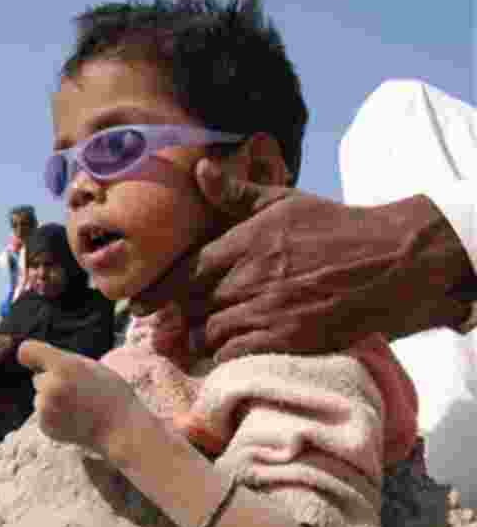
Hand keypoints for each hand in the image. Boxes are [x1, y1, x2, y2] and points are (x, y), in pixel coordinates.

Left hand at [18, 339, 144, 457]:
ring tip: (76, 407)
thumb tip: (41, 359)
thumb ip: (65, 360)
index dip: (32, 355)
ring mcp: (45, 408)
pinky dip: (54, 416)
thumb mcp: (92, 366)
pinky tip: (73, 419)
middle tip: (74, 390)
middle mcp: (50, 386)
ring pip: (39, 397)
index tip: (37, 361)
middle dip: (50, 381)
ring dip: (51, 400)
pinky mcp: (45, 425)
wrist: (121, 429)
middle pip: (37, 377)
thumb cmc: (112, 394)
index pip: (26, 351)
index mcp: (63, 366)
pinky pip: (42, 414)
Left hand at [136, 159, 473, 361]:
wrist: (391, 261)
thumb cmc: (334, 227)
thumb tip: (200, 169)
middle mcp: (248, 278)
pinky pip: (238, 354)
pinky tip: (223, 354)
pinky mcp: (288, 338)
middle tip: (159, 330)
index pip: (184, 273)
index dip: (155, 292)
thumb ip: (236, 193)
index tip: (135, 305)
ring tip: (192, 342)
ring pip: (210, 334)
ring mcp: (267, 310)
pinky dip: (224, 357)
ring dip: (198, 340)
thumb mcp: (283, 201)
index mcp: (243, 244)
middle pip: (191, 307)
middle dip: (173, 320)